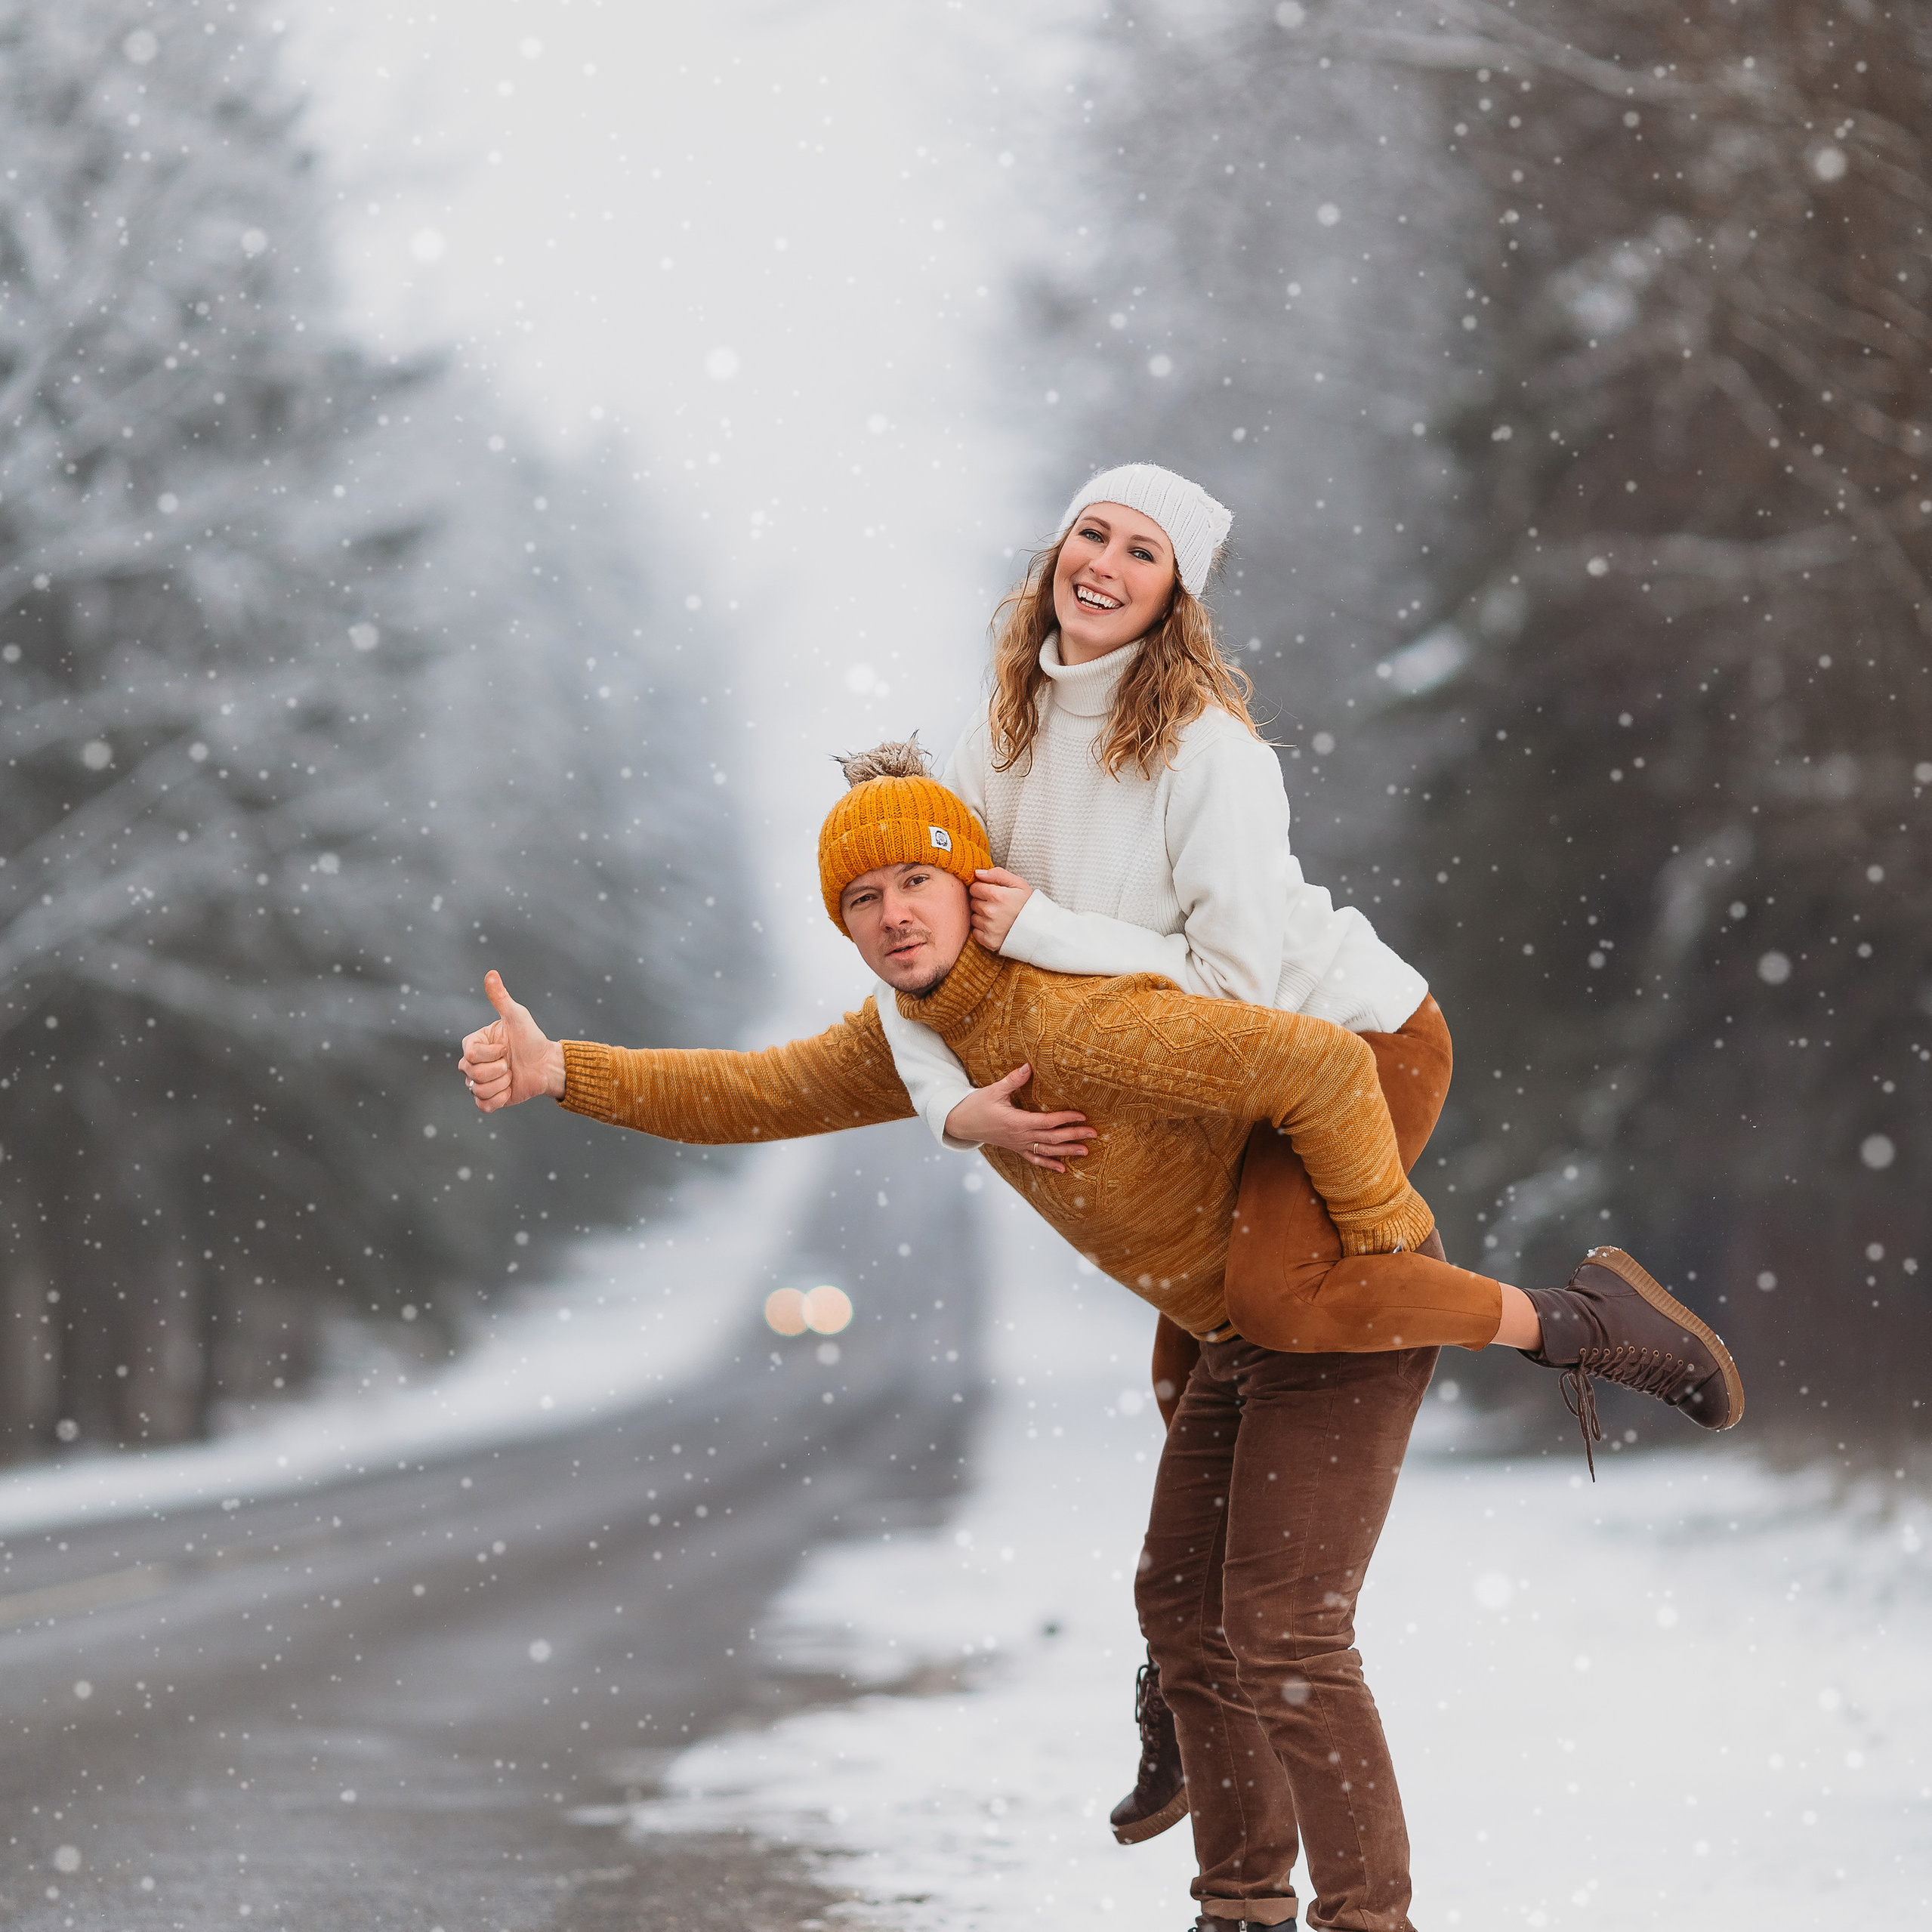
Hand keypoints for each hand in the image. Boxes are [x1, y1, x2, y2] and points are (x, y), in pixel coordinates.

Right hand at [458, 970, 565, 1112]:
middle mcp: (473, 1063)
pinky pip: (483, 1105)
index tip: (506, 1047)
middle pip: (471, 1074)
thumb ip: (501, 998)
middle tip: (511, 1063)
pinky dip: (499, 1099)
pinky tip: (510, 1090)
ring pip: (478, 1090)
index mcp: (474, 1044)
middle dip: (498, 1069)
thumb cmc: (531, 1038)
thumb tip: (491, 973)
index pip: (470, 1054)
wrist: (547, 1064)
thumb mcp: (517, 1016)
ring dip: (501, 1084)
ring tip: (512, 1075)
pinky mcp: (489, 1099)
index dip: (491, 1054)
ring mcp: (480, 1081)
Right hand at [943, 1063, 1095, 1171]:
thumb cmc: (976, 1106)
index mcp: (1017, 1121)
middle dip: (1074, 1136)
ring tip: (1085, 1151)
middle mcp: (1020, 1136)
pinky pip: (1034, 1159)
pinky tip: (1063, 1169)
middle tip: (1093, 1133)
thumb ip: (1013, 1080)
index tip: (1082, 1115)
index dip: (1066, 1119)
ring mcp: (1018, 1145)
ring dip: (1067, 1151)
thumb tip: (1028, 1066)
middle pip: (1052, 1138)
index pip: (1047, 1122)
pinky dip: (1049, 1165)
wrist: (961, 1124)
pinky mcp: (1015, 1148)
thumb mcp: (994, 1090)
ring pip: (1047, 1151)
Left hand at [969, 867, 1033, 951]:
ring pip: (974, 918)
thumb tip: (977, 873)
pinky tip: (995, 927)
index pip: (974, 888)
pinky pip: (976, 932)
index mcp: (997, 895)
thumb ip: (997, 874)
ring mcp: (989, 927)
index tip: (991, 893)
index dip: (982, 889)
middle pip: (973, 903)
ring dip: (982, 916)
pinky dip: (983, 930)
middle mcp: (990, 911)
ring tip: (997, 917)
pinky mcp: (989, 941)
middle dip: (982, 902)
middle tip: (996, 905)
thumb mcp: (1018, 884)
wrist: (1039, 929)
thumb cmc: (1028, 904)